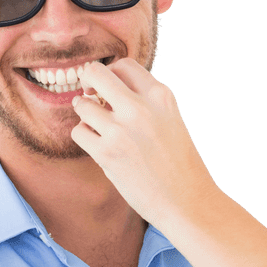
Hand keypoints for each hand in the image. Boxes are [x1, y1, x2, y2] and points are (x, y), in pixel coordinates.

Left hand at [70, 59, 216, 228]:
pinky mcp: (106, 153)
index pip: (123, 65)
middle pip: (96, 73)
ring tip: (97, 126)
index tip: (109, 89)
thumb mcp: (170, 120)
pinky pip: (79, 132)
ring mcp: (121, 129)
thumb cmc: (180, 164)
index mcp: (161, 96)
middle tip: (90, 95)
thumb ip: (145, 102)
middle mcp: (140, 107)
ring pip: (82, 104)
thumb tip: (104, 91)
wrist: (187, 201)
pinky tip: (99, 145)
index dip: (111, 74)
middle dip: (87, 81)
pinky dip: (85, 137)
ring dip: (85, 114)